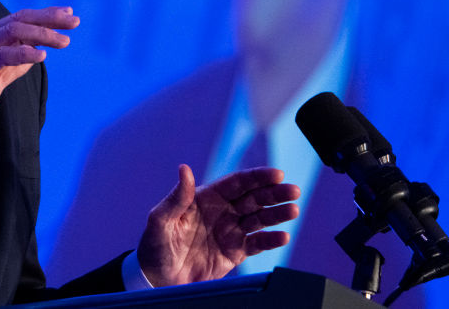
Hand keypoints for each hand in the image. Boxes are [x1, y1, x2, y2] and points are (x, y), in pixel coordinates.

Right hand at [0, 6, 78, 143]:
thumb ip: (15, 63)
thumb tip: (36, 53)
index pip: (21, 19)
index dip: (45, 15)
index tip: (68, 14)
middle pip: (20, 19)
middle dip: (48, 18)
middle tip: (73, 21)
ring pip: (13, 32)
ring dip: (41, 33)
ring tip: (63, 40)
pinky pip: (2, 56)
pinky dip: (23, 53)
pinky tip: (41, 55)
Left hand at [136, 164, 299, 286]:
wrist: (158, 278)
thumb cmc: (154, 245)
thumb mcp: (160, 220)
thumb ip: (176, 197)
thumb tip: (184, 169)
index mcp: (204, 197)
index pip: (236, 183)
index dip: (256, 177)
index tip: (276, 174)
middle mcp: (221, 211)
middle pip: (253, 198)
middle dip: (273, 193)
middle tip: (294, 190)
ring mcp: (230, 231)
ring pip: (259, 218)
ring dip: (277, 214)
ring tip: (293, 210)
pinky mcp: (234, 252)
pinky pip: (256, 244)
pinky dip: (270, 240)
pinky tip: (283, 236)